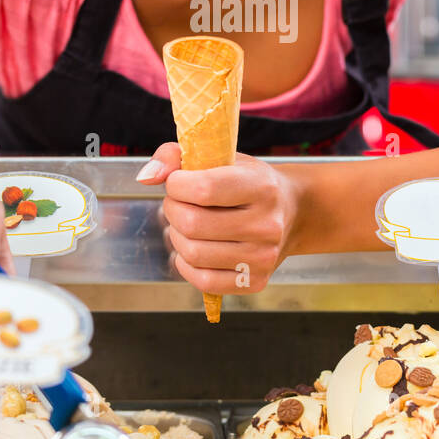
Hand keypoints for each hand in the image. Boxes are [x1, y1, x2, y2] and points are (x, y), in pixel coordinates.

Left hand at [136, 142, 299, 294]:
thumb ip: (178, 157)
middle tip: (178, 203)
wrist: (292, 211)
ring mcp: (263, 256)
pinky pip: (203, 281)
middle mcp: (267, 224)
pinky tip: (193, 248)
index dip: (176, 184)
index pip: (204, 188)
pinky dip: (186, 265)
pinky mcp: (256, 281)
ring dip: (176, 237)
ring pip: (193, 254)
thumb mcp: (223, 157)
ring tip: (187, 225)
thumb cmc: (249, 181)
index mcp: (261, 186)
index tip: (178, 181)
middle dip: (172, 210)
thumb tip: (146, 176)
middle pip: (192, 224)